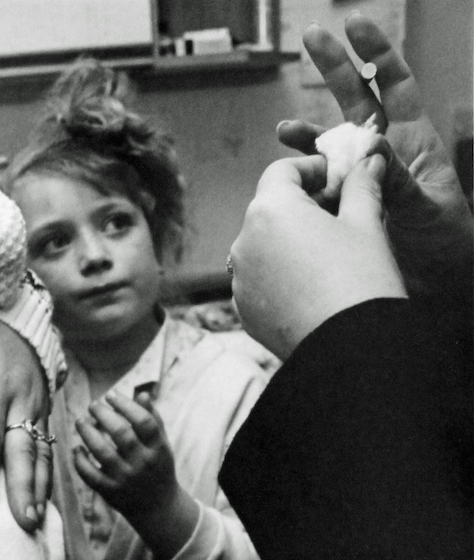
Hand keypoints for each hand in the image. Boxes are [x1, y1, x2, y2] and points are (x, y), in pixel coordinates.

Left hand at [0, 311, 50, 531]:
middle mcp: (22, 402)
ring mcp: (37, 410)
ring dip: (38, 489)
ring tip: (35, 521)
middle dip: (22, 489)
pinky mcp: (43, 414)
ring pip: (40, 454)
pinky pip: (47, 449)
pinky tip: (41, 500)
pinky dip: (45, 477)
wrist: (25, 319)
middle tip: (23, 522)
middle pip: (21, 451)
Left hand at [74, 391, 197, 559]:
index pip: (143, 421)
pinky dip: (79, 460)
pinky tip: (77, 448)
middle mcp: (142, 463)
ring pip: (101, 451)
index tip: (111, 395)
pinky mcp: (110, 492)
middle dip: (103, 414)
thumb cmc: (158, 467)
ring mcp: (125, 478)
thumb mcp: (162, 444)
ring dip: (87, 432)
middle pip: (121, 433)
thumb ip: (153, 419)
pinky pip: (90, 474)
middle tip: (93, 405)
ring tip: (81, 421)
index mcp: (157, 448)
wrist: (158, 507)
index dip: (125, 404)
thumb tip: (142, 394)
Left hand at [230, 153, 405, 359]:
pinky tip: (310, 285)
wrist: (349, 349)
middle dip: (300, 206)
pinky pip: (260, 280)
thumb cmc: (360, 279)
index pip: (281, 172)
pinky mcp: (244, 310)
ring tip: (326, 252)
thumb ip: (361, 187)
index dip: (311, 169)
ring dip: (288, 241)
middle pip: (269, 209)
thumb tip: (367, 163)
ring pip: (262, 246)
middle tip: (338, 212)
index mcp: (268, 211)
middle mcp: (243, 242)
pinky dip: (279, 274)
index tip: (335, 177)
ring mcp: (239, 279)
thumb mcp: (366, 224)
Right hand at [277, 14, 472, 293]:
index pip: (394, 84)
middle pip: (356, 99)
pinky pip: (316, 183)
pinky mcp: (342, 204)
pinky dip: (300, 176)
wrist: (435, 286)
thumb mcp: (429, 208)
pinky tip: (287, 174)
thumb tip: (371, 143)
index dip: (376, 54)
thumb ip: (398, 177)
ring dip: (307, 134)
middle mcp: (383, 152)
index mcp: (412, 141)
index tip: (354, 26)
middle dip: (335, 67)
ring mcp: (359, 178)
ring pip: (329, 144)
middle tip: (312, 38)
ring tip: (284, 129)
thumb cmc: (446, 244)